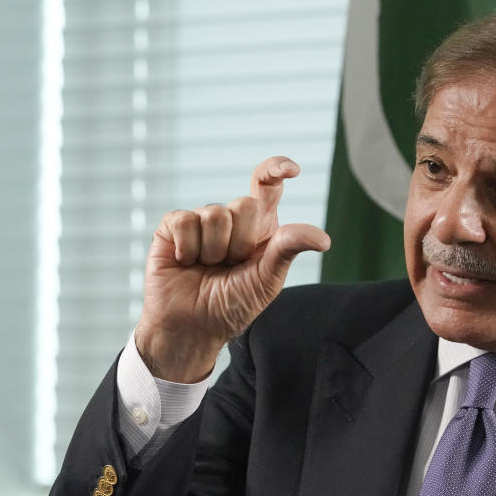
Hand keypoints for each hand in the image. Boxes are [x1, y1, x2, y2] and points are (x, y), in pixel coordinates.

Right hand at [134, 156, 329, 381]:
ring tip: (207, 268)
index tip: (292, 170)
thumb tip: (323, 239)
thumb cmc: (232, 306)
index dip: (276, 169)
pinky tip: (185, 262)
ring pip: (214, 214)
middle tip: (231, 266)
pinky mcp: (172, 228)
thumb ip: (288, 249)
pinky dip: (187, 248)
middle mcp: (231, 220)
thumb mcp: (266, 280)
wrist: (192, 326)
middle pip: (244, 205)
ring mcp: (200, 221)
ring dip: (213, 251)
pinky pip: (184, 221)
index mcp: (259, 228)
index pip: (267, 186)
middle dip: (240, 243)